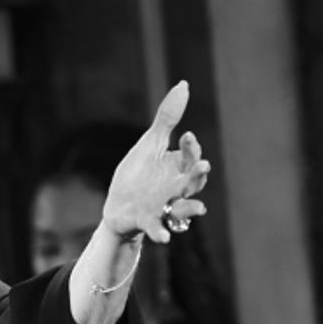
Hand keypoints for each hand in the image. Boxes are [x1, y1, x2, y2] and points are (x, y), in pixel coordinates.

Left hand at [100, 83, 209, 243]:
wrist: (118, 205)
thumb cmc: (138, 173)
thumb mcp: (150, 143)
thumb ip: (168, 118)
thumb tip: (184, 84)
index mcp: (177, 168)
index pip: (190, 157)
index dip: (191, 148)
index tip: (186, 135)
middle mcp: (176, 189)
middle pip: (192, 182)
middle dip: (198, 175)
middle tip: (203, 168)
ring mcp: (164, 207)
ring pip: (183, 208)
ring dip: (190, 208)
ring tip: (199, 208)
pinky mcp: (149, 222)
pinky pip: (159, 229)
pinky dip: (162, 234)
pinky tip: (165, 239)